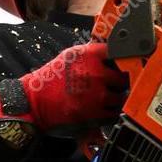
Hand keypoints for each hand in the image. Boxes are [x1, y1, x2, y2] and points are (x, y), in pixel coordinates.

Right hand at [0, 42, 128, 132]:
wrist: (33, 102)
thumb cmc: (52, 79)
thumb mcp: (70, 56)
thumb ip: (93, 52)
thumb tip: (113, 48)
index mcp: (90, 55)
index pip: (119, 52)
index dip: (125, 58)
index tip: (128, 62)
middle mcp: (95, 73)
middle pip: (124, 76)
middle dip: (121, 81)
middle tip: (117, 84)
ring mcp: (95, 94)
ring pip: (121, 96)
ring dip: (117, 98)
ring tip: (110, 98)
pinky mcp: (92, 113)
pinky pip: (112, 113)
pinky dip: (111, 113)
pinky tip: (104, 110)